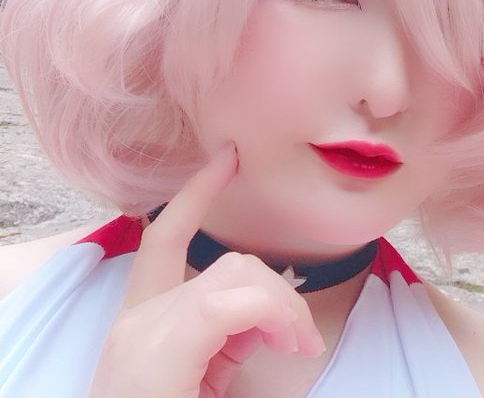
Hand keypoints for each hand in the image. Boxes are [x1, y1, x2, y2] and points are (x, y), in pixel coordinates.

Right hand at [90, 146, 325, 397]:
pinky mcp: (160, 350)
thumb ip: (229, 342)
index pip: (164, 241)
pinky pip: (232, 302)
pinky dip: (273, 315)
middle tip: (298, 343)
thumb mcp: (206, 380)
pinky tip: (291, 343)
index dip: (195, 196)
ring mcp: (143, 335)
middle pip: (226, 264)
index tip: (227, 156)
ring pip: (237, 276)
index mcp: (143, 327)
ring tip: (292, 352)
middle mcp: (135, 322)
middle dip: (277, 291)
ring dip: (281, 309)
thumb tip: (274, 322)